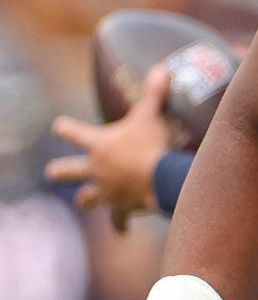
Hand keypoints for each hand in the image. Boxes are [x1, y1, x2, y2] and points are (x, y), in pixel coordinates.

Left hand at [45, 66, 172, 232]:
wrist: (160, 178)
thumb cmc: (151, 145)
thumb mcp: (151, 115)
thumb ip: (153, 93)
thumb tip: (161, 68)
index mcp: (98, 145)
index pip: (72, 132)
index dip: (65, 128)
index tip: (59, 126)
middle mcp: (95, 170)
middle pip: (65, 172)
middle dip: (60, 171)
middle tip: (54, 172)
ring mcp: (105, 191)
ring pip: (85, 200)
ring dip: (86, 199)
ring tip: (85, 201)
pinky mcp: (120, 208)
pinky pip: (118, 221)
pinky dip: (120, 225)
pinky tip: (123, 231)